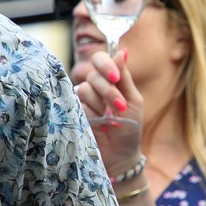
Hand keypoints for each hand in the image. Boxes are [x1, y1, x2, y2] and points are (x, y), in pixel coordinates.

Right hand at [73, 48, 143, 167]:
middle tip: (120, 107)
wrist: (121, 155)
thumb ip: (125, 78)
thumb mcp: (133, 101)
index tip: (115, 77)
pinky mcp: (72, 113)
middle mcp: (93, 86)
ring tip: (112, 121)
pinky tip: (103, 127)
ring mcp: (81, 100)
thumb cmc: (130, 127)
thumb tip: (122, 50)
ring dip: (101, 107)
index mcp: (109, 79)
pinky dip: (94, 117)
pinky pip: (79, 106)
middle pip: (92, 76)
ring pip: (84, 90)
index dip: (106, 65)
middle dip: (108, 92)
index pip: (100, 59)